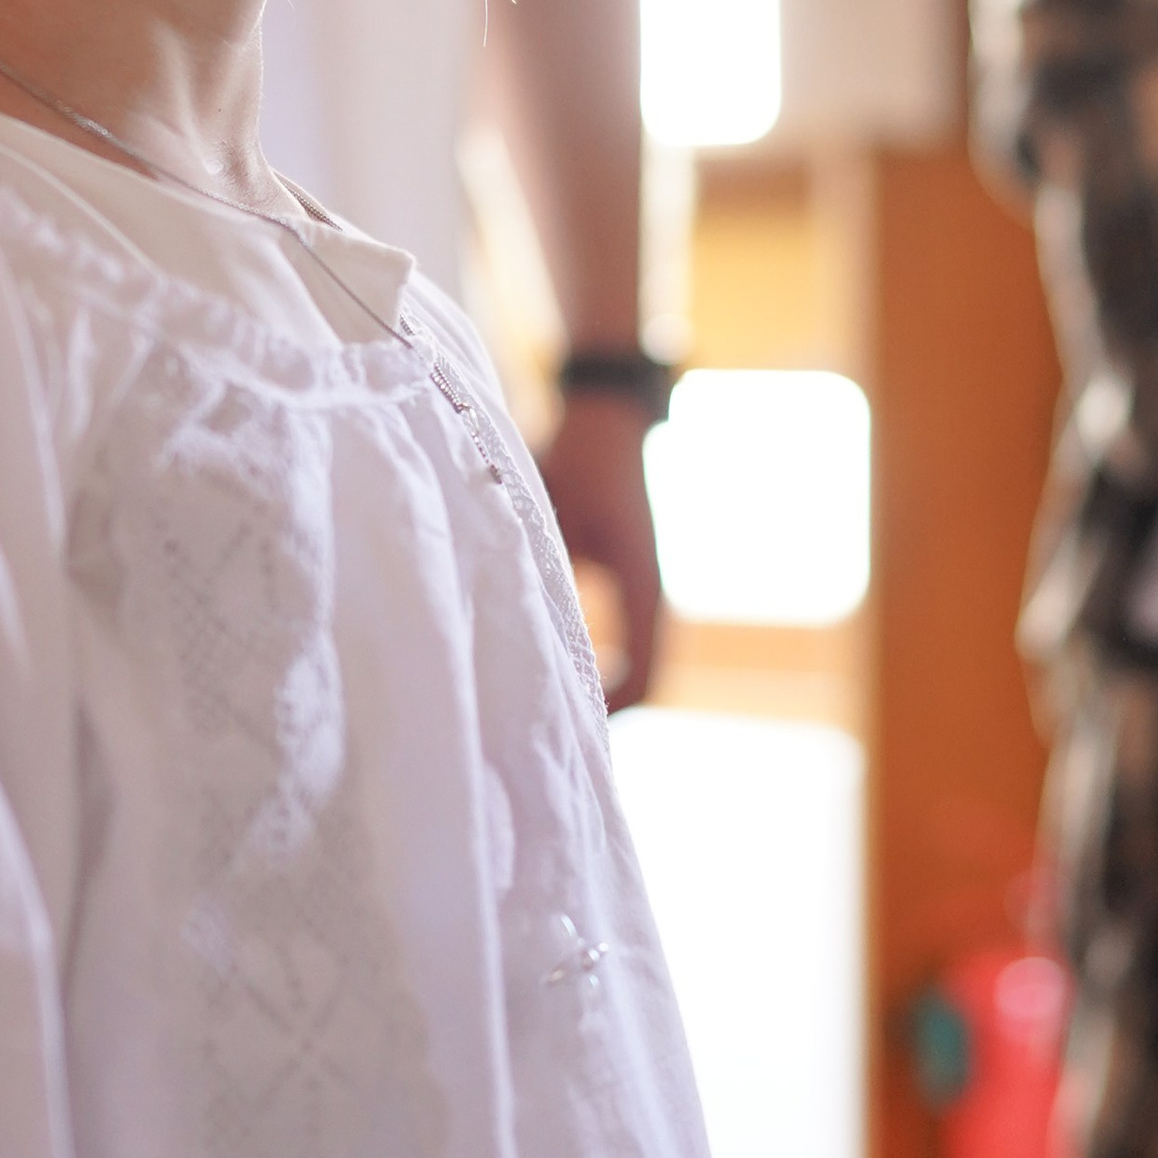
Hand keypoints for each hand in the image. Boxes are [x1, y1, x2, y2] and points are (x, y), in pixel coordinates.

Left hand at [534, 389, 663, 712]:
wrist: (605, 416)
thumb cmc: (579, 459)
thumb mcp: (552, 515)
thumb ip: (536, 570)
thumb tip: (507, 628)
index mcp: (643, 584)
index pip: (644, 676)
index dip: (609, 712)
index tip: (564, 731)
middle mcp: (650, 592)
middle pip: (644, 680)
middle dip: (602, 712)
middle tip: (550, 740)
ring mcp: (642, 586)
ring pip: (638, 662)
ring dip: (601, 688)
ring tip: (550, 713)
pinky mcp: (627, 577)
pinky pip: (626, 639)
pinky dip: (598, 662)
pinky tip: (556, 669)